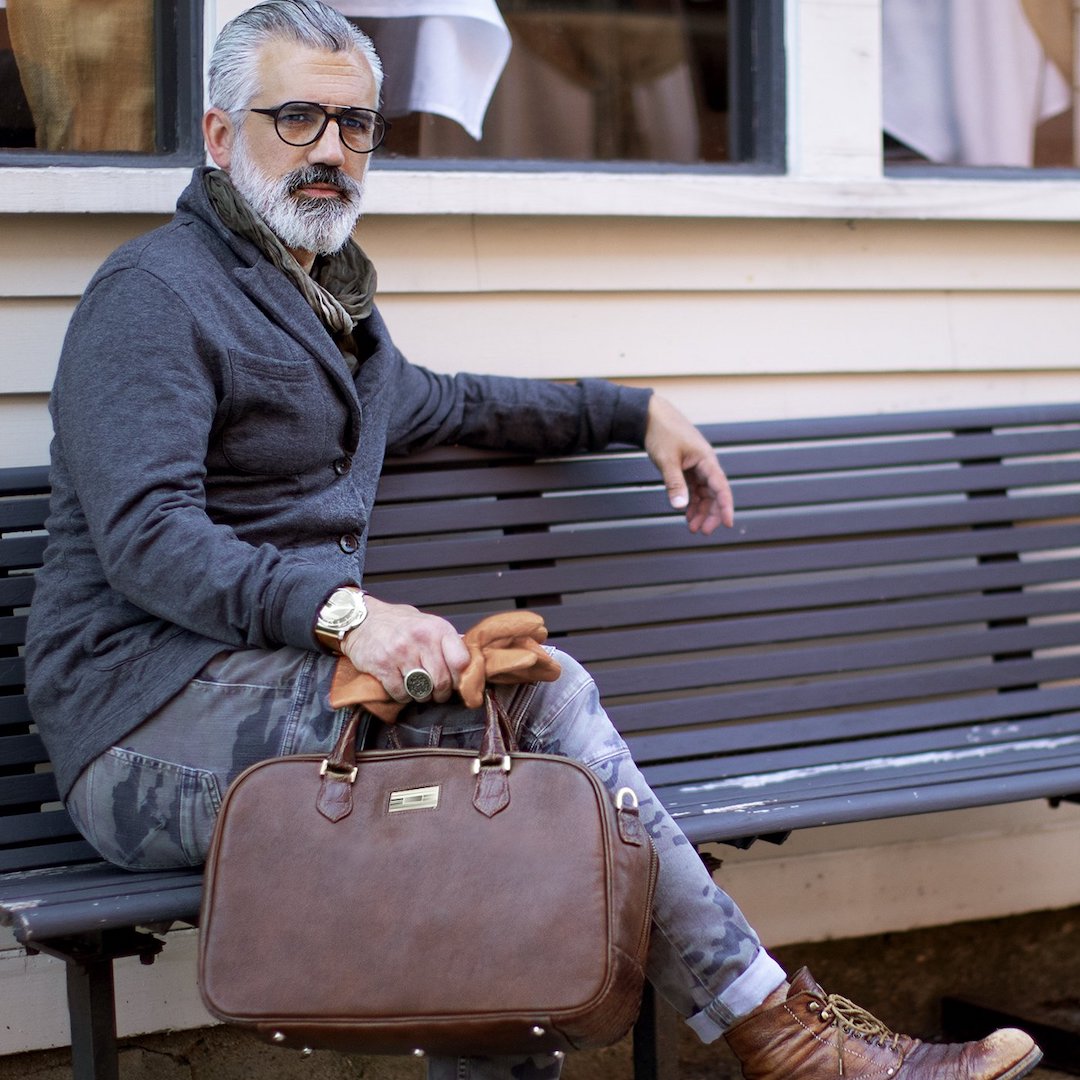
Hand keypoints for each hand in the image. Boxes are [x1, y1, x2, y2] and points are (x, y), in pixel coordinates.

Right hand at [340, 596, 469, 703]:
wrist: (362, 619)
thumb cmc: (398, 624)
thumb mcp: (427, 623)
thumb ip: (446, 642)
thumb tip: (471, 662)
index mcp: (438, 629)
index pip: (461, 662)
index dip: (460, 678)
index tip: (456, 683)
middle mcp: (421, 639)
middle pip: (442, 682)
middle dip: (440, 693)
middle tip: (435, 692)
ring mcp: (401, 653)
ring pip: (422, 690)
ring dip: (421, 695)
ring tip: (417, 687)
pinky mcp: (382, 666)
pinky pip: (401, 693)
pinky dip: (403, 696)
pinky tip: (400, 686)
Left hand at [644, 394, 733, 533]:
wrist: (650, 416)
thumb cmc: (661, 433)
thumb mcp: (667, 460)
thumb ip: (674, 484)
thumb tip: (679, 507)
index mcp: (706, 459)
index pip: (721, 487)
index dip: (725, 506)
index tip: (728, 523)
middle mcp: (705, 464)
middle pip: (714, 494)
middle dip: (710, 514)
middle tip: (701, 532)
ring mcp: (696, 466)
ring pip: (704, 493)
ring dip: (700, 510)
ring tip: (692, 527)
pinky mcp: (687, 467)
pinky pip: (694, 488)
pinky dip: (691, 502)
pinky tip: (686, 514)